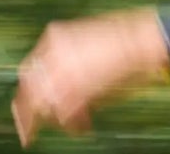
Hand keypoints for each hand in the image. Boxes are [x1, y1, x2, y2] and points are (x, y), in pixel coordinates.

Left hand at [11, 9, 169, 145]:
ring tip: (71, 125)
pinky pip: (64, 115)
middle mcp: (53, 53)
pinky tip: (83, 125)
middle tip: (30, 132)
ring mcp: (63, 70)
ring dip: (55, 120)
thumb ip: (67, 60)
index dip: (31, 90)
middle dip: (29, 112)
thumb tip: (61, 86)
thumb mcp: (87, 41)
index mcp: (54, 36)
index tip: (32, 105)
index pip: (30, 69)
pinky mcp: (76, 88)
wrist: (141, 38)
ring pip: (43, 104)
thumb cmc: (124, 39)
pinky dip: (72, 125)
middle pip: (29, 88)